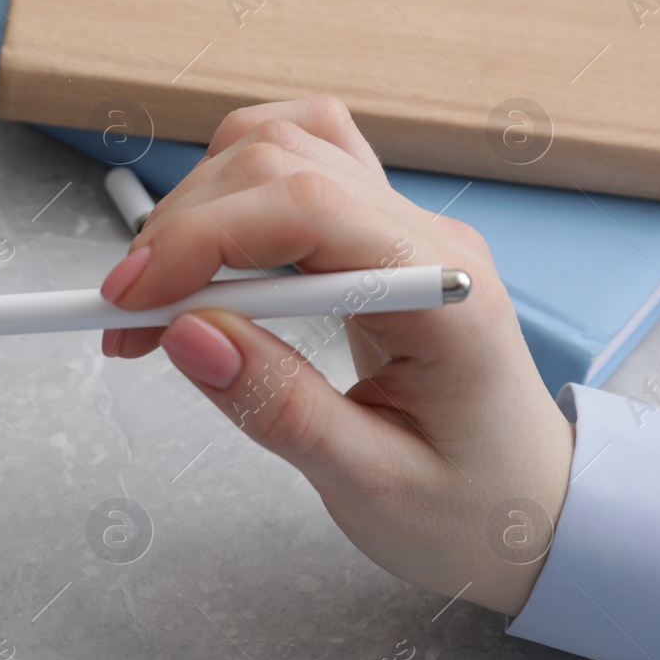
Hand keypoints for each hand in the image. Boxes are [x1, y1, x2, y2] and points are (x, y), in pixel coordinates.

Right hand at [100, 98, 573, 615]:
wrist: (534, 512)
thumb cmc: (471, 509)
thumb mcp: (369, 485)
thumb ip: (277, 405)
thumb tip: (184, 333)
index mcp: (442, 296)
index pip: (304, 212)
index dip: (198, 241)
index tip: (125, 303)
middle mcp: (426, 238)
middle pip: (279, 164)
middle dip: (180, 233)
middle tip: (125, 324)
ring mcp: (404, 226)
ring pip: (281, 147)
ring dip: (199, 207)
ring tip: (162, 297)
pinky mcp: (377, 234)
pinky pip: (299, 163)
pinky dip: (233, 190)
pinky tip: (209, 255)